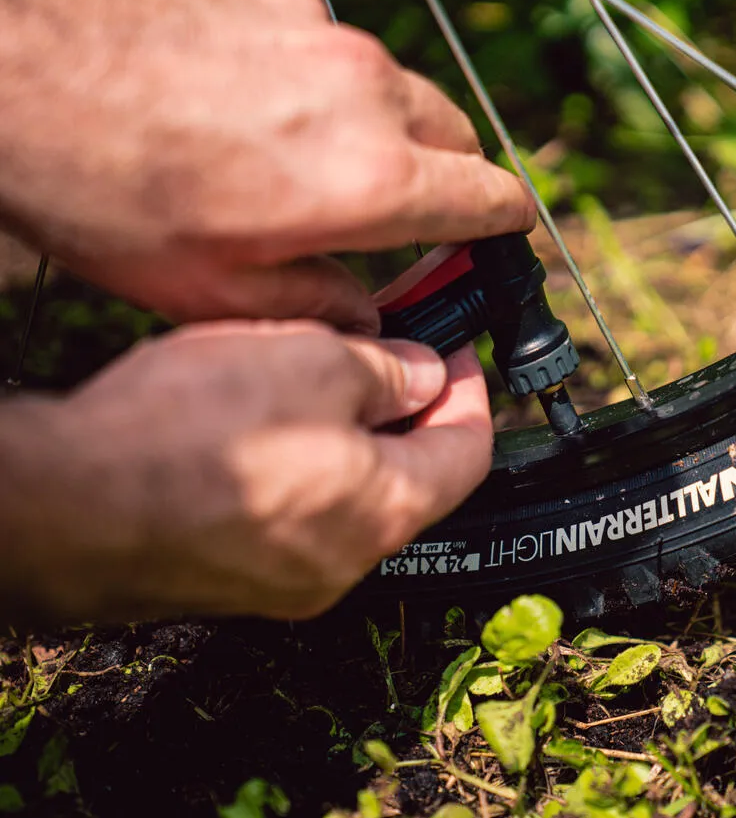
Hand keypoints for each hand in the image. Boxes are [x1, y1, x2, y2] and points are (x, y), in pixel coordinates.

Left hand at [0, 0, 534, 329]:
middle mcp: (366, 96)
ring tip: (307, 158)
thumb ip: (319, 305)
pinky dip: (319, 79)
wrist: (13, 73)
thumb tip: (365, 313)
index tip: (497, 238)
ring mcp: (323, 32)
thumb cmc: (100, 190)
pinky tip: (254, 101)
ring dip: (381, 129)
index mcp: (368, 183)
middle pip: (461, 136)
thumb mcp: (214, 293)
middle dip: (446, 178)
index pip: (495, 199)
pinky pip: (332, 44)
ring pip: (400, 90)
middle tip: (398, 211)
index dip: (504, 228)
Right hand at [0, 322, 492, 622]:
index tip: (458, 353)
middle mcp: (347, 562)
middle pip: (411, 481)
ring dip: (353, 440)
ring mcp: (288, 582)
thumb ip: (388, 371)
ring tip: (321, 380)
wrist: (63, 507)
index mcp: (387, 512)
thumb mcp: (313, 361)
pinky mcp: (234, 581)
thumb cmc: (188, 433)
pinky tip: (265, 428)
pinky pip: (294, 521)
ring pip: (350, 500)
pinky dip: (303, 473)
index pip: (468, 453)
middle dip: (410, 413)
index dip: (472, 393)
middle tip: (394, 357)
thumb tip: (425, 375)